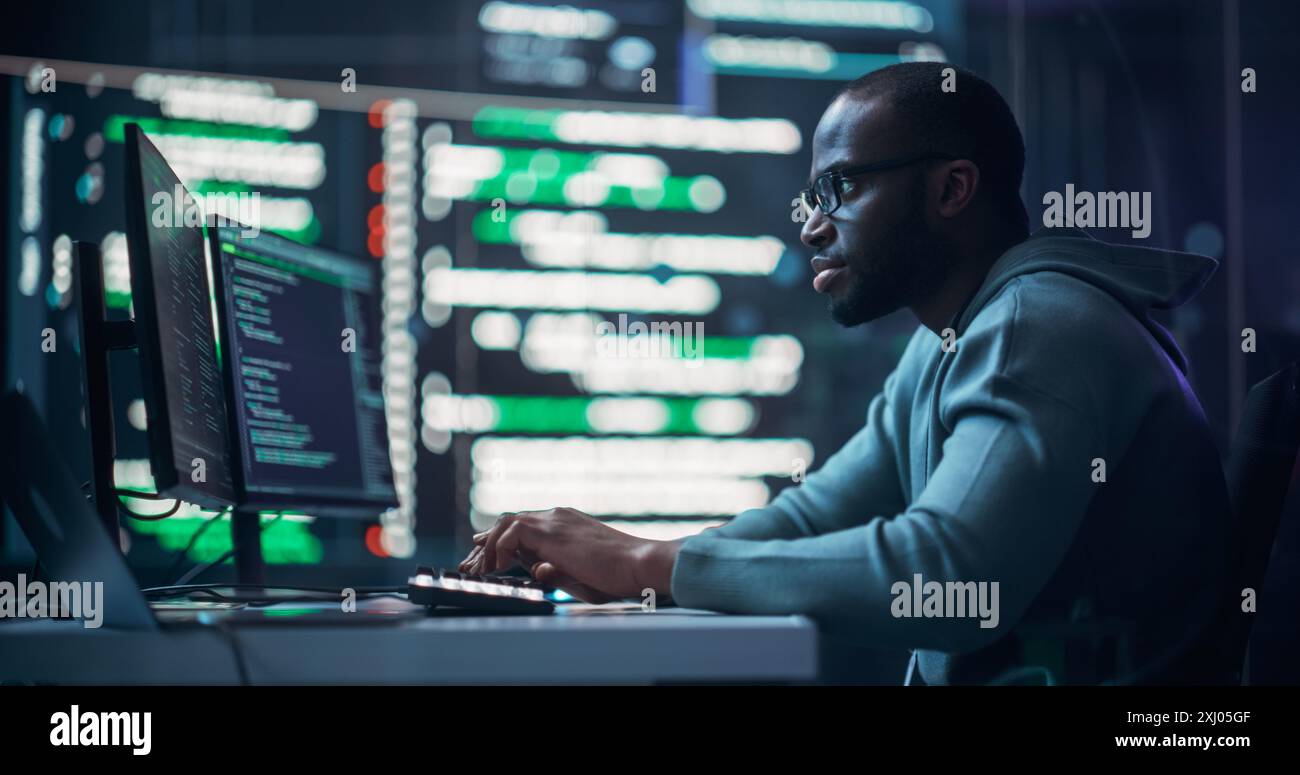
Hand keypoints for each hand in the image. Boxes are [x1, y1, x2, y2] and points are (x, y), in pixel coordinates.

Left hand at [458, 507, 681, 603]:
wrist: (638, 564)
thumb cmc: (616, 575)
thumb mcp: (578, 574)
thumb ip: (554, 569)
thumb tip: (535, 569)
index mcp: (564, 525)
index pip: (521, 529)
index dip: (498, 544)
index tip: (482, 559)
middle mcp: (557, 517)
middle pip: (508, 523)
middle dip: (486, 545)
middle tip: (471, 566)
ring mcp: (554, 520)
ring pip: (506, 522)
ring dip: (489, 547)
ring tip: (482, 570)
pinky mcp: (552, 530)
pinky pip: (511, 531)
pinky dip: (499, 548)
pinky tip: (498, 567)